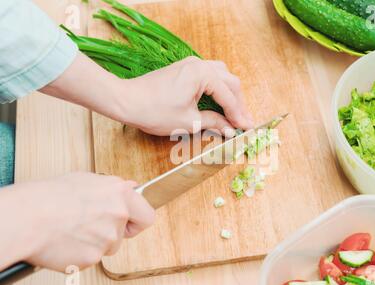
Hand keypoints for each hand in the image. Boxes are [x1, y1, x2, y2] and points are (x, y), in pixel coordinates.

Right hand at [0, 172, 153, 271]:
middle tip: (93, 227)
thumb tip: (131, 187)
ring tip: (72, 230)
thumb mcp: (87, 179)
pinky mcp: (93, 257)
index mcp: (120, 194)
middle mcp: (119, 215)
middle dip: (113, 233)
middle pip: (124, 234)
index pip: (147, 216)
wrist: (28, 217)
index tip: (130, 222)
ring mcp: (108, 238)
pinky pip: (92, 258)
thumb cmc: (51, 196)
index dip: (138, 221)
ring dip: (95, 242)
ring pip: (108, 246)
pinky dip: (80, 253)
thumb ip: (113, 187)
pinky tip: (67, 241)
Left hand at [115, 56, 253, 135]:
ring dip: (230, 94)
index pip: (229, 96)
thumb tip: (230, 130)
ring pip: (221, 76)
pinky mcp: (184, 69)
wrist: (126, 102)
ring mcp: (191, 64)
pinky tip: (220, 101)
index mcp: (202, 74)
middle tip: (244, 123)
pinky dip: (218, 89)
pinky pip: (209, 75)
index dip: (239, 115)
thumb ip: (214, 123)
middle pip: (230, 82)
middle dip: (238, 104)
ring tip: (235, 112)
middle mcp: (199, 64)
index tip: (247, 128)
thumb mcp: (189, 122)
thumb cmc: (154, 111)